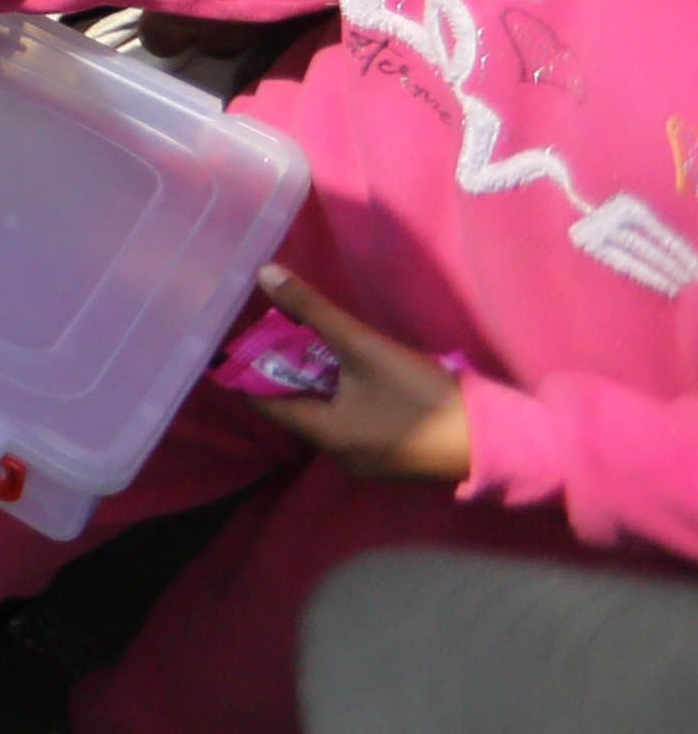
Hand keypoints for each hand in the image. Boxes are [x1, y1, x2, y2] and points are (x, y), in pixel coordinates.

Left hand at [239, 264, 476, 481]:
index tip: (240, 337)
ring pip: (324, 414)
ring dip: (316, 381)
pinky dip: (342, 397)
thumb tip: (265, 273)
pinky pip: (351, 423)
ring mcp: (367, 460)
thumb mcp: (364, 347)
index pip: (264, 403)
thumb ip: (314, 311)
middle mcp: (338, 455)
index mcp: (324, 435)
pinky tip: (351, 370)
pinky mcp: (391, 455)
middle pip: (295, 408)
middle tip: (279, 330)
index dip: (248, 370)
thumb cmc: (422, 395)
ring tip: (311, 342)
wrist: (492, 439)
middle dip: (286, 370)